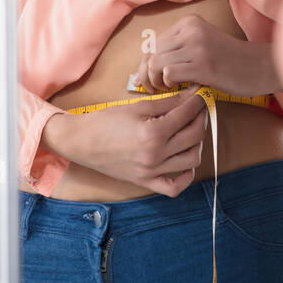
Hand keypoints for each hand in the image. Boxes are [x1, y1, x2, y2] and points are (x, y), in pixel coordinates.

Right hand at [42, 85, 208, 196]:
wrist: (82, 142)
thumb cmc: (107, 121)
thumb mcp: (139, 106)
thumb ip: (169, 102)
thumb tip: (192, 94)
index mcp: (153, 133)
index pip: (188, 115)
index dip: (198, 102)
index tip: (200, 96)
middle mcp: (155, 155)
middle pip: (195, 136)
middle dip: (201, 119)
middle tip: (198, 110)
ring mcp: (151, 172)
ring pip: (192, 160)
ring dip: (198, 143)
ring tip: (191, 131)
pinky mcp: (146, 182)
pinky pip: (174, 187)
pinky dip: (185, 176)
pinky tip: (185, 162)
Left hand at [132, 14, 279, 96]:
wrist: (260, 66)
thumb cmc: (230, 61)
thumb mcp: (203, 44)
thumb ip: (178, 49)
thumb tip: (145, 65)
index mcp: (189, 23)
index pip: (152, 42)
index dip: (144, 63)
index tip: (148, 78)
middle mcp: (191, 30)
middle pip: (150, 52)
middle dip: (145, 74)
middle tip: (152, 89)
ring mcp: (197, 46)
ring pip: (155, 63)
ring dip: (154, 81)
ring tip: (164, 90)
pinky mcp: (203, 65)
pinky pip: (168, 73)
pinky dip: (167, 84)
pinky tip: (177, 89)